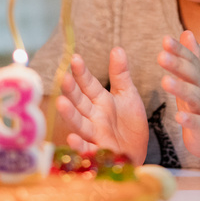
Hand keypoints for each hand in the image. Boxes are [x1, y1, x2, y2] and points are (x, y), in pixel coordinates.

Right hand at [55, 48, 148, 165]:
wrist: (137, 152)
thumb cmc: (130, 123)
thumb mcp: (128, 95)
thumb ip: (121, 74)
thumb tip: (117, 48)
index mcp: (100, 100)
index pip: (88, 84)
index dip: (82, 72)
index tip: (75, 58)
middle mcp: (93, 116)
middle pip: (80, 101)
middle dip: (71, 91)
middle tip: (63, 78)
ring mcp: (94, 133)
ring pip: (79, 123)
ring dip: (70, 114)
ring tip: (61, 103)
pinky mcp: (99, 151)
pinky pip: (87, 148)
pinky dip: (79, 145)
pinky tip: (72, 138)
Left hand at [158, 31, 199, 160]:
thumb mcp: (198, 78)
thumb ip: (191, 56)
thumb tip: (186, 32)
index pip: (191, 60)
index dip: (179, 50)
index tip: (165, 39)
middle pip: (192, 75)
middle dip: (177, 65)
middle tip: (161, 55)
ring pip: (194, 97)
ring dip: (180, 89)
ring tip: (165, 81)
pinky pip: (198, 124)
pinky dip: (188, 120)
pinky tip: (178, 117)